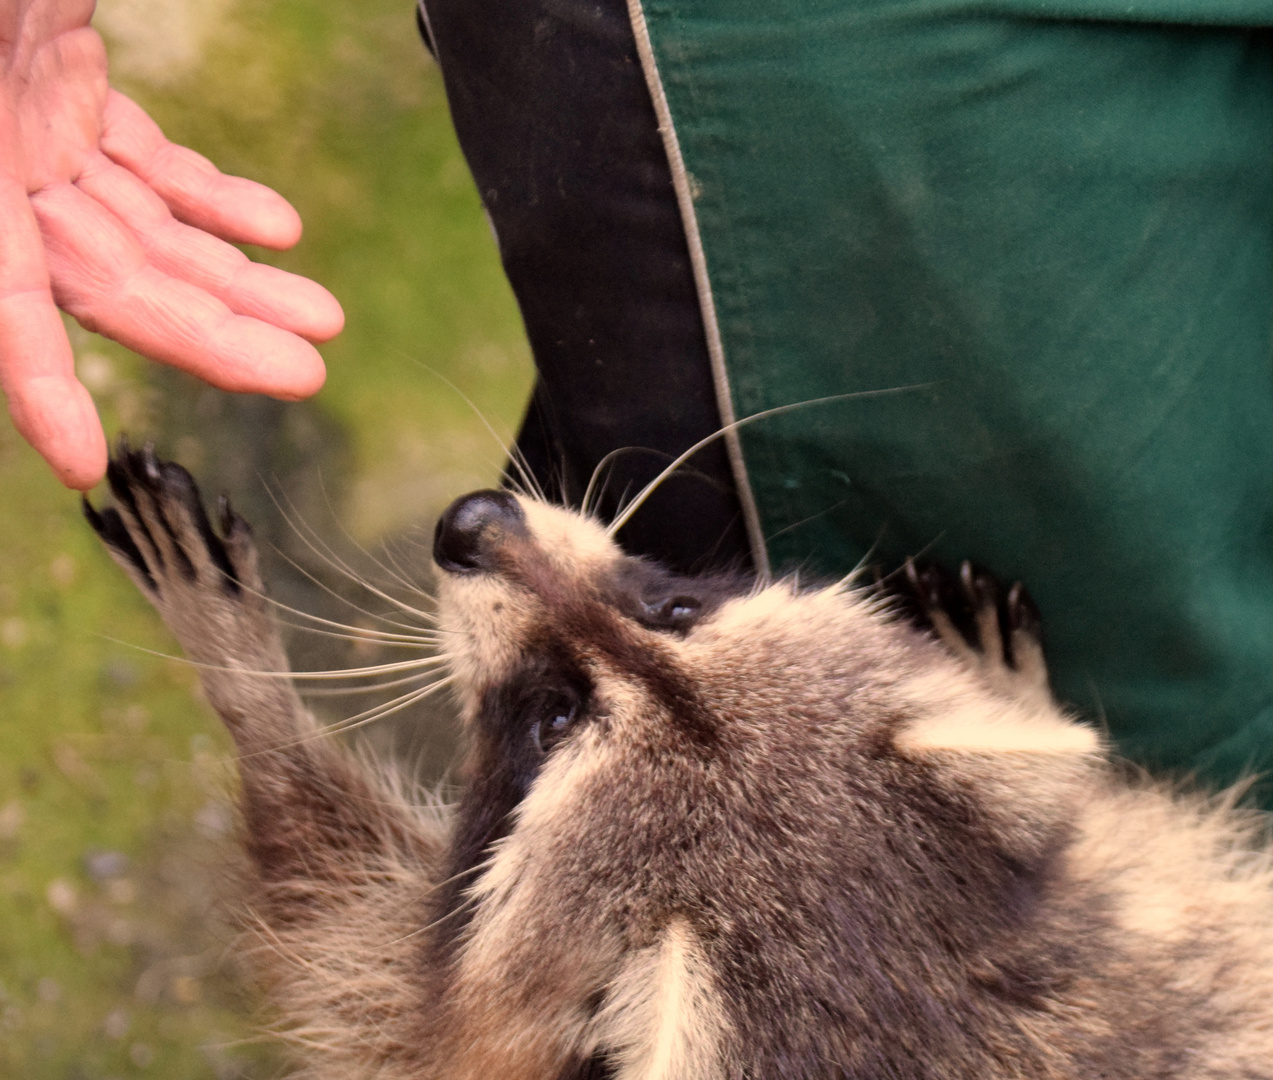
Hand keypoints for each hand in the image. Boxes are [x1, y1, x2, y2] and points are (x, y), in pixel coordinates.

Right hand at [0, 0, 343, 488]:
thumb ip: (17, 121)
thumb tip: (56, 210)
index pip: (1, 296)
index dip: (37, 380)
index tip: (79, 460)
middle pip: (110, 276)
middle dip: (209, 331)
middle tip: (303, 376)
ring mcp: (33, 125)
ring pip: (146, 227)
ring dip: (237, 277)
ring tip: (323, 320)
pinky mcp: (71, 88)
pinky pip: (150, 164)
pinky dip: (213, 200)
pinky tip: (278, 232)